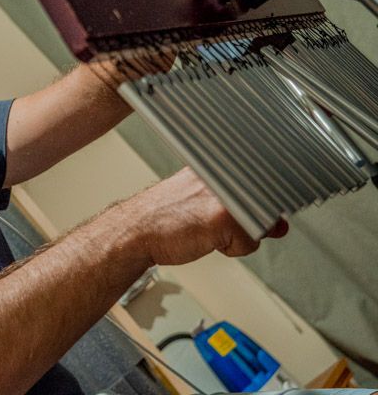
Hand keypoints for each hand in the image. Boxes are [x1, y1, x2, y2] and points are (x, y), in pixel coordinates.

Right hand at [129, 167, 287, 265]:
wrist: (134, 231)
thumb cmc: (162, 218)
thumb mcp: (205, 205)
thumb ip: (245, 208)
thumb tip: (279, 225)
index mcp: (217, 164)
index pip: (262, 178)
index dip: (256, 201)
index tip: (234, 210)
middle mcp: (223, 173)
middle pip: (266, 201)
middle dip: (248, 221)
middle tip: (213, 222)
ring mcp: (224, 193)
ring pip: (260, 222)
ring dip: (238, 235)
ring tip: (206, 230)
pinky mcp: (223, 216)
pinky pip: (249, 243)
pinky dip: (231, 250)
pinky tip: (204, 240)